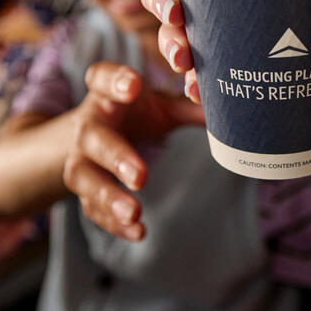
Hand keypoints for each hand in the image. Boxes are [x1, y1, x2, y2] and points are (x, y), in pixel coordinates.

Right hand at [63, 61, 203, 239]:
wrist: (92, 132)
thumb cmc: (133, 111)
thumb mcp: (159, 104)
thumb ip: (189, 107)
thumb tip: (229, 111)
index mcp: (106, 95)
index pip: (101, 78)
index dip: (115, 80)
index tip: (134, 85)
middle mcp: (88, 126)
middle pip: (93, 139)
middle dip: (116, 157)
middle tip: (141, 176)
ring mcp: (82, 159)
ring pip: (85, 178)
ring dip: (108, 197)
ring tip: (135, 213)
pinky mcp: (85, 188)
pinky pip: (92, 207)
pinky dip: (113, 223)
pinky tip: (138, 232)